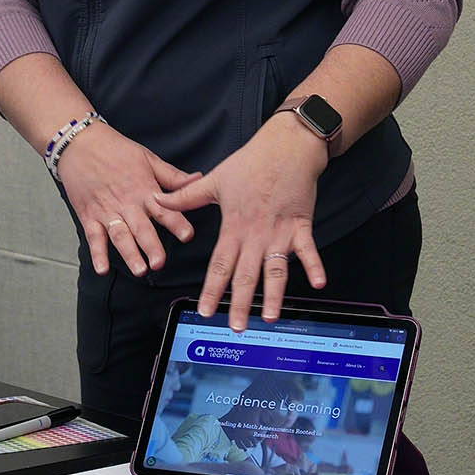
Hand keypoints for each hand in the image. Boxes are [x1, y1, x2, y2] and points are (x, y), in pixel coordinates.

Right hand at [56, 122, 199, 275]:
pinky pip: (94, 237)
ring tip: (139, 269)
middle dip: (151, 246)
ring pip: (120, 235)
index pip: (164, 208)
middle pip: (141, 227)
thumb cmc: (114, 149)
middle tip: (160, 263)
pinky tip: (102, 268)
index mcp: (144, 188)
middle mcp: (126, 202)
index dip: (176, 222)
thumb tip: (198, 180)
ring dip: (129, 253)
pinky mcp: (89, 215)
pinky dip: (98, 254)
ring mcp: (106, 210)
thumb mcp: (147, 158)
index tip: (187, 235)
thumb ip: (173, 176)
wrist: (79, 142)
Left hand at [155, 118, 328, 327]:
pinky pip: (308, 249)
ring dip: (273, 294)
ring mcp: (279, 231)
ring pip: (275, 270)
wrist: (286, 147)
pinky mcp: (301, 225)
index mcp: (233, 226)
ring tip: (270, 317)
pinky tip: (318, 283)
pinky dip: (314, 265)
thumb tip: (156, 200)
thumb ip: (185, 197)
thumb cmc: (250, 162)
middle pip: (246, 275)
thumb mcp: (213, 179)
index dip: (212, 289)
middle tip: (236, 327)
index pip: (219, 264)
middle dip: (240, 303)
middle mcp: (255, 234)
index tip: (205, 310)